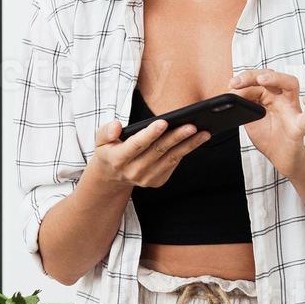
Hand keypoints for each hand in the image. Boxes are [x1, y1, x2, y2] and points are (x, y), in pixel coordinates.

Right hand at [88, 117, 211, 188]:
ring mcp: (147, 178)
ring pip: (171, 158)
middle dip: (177, 138)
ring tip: (204, 132)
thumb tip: (117, 126)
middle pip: (159, 151)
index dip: (150, 134)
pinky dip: (185, 151)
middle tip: (192, 125)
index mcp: (118, 159)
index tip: (163, 122)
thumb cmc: (109, 150)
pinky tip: (197, 140)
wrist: (112, 176)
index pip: (137, 144)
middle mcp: (134, 171)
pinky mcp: (157, 181)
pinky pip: (173, 164)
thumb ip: (106, 131)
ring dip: (189, 145)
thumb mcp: (100, 140)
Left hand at [227, 68, 304, 177]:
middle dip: (253, 76)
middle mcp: (282, 98)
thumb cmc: (268, 137)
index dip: (243, 81)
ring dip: (277, 79)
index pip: (258, 81)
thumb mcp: (250, 120)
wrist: (281, 158)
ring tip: (263, 80)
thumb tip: (232, 92)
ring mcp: (292, 110)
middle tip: (237, 81)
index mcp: (269, 96)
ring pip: (291, 85)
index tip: (230, 85)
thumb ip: (244, 106)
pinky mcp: (299, 126)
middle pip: (272, 77)